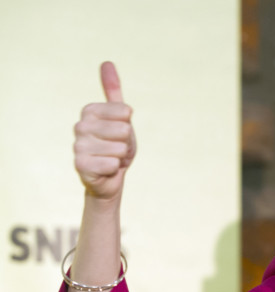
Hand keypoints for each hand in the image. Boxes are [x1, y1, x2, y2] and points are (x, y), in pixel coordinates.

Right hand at [73, 62, 135, 199]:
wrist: (109, 177)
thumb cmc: (115, 145)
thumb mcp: (121, 117)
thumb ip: (113, 91)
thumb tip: (106, 62)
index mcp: (89, 111)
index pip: (125, 111)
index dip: (128, 125)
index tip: (120, 133)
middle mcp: (80, 126)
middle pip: (124, 129)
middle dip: (126, 142)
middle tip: (116, 148)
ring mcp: (78, 146)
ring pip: (120, 148)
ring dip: (121, 157)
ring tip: (111, 159)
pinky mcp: (80, 165)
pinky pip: (112, 164)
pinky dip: (114, 169)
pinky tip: (106, 170)